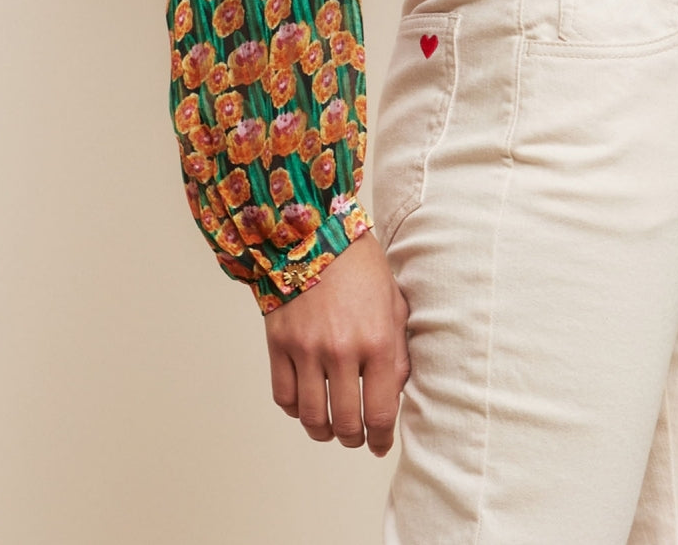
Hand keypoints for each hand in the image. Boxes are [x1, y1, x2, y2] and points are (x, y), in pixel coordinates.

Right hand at [264, 230, 410, 455]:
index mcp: (377, 341)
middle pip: (346, 423)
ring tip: (330, 427)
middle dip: (354, 439)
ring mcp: (307, 349)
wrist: (314, 233)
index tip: (380, 444)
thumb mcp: (394, 303)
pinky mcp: (280, 344)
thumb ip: (398, 351)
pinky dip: (295, 409)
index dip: (381, 438)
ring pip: (312, 417)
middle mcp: (342, 350)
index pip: (380, 412)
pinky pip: (284, 397)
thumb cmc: (360, 266)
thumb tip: (393, 394)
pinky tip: (307, 402)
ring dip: (323, 430)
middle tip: (356, 438)